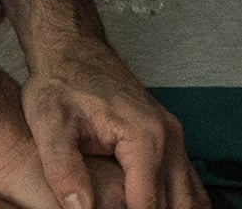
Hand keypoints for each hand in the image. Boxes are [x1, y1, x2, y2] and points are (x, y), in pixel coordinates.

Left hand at [0, 0, 206, 208]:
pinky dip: (178, 201)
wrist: (74, 49)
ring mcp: (173, 136)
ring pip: (191, 193)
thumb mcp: (51, 126)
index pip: (149, 206)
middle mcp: (169, 137)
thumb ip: (64, 171)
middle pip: (180, 204)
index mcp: (144, 139)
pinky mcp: (168, 137)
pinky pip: (185, 179)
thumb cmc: (60, 83)